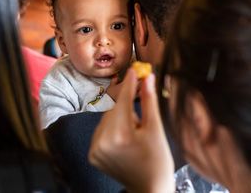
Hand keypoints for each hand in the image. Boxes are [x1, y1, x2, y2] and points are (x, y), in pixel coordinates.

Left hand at [89, 68, 174, 192]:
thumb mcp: (156, 129)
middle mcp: (102, 142)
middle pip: (114, 109)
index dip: (129, 84)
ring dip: (120, 117)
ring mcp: (95, 150)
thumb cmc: (157, 160)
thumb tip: (148, 78)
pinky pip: (102, 131)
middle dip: (127, 105)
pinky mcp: (93, 155)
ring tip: (135, 131)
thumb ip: (149, 101)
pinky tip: (125, 138)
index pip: (123, 101)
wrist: (149, 188)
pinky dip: (113, 128)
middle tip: (141, 113)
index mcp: (120, 135)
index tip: (134, 70)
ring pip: (107, 119)